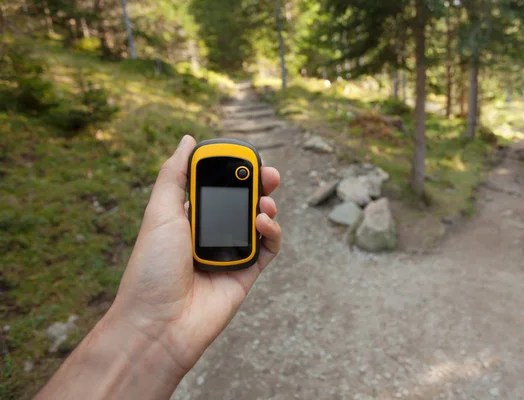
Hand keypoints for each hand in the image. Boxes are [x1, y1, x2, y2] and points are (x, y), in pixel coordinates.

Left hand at [109, 135, 281, 372]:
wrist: (158, 323)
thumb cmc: (152, 267)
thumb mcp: (159, 212)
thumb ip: (175, 175)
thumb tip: (189, 140)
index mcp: (188, 217)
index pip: (216, 185)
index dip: (233, 170)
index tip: (245, 158)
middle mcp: (210, 233)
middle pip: (243, 202)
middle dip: (258, 185)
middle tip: (270, 175)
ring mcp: (230, 253)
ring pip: (259, 222)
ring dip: (267, 207)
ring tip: (265, 202)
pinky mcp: (246, 273)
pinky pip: (268, 249)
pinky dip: (272, 233)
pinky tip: (263, 223)